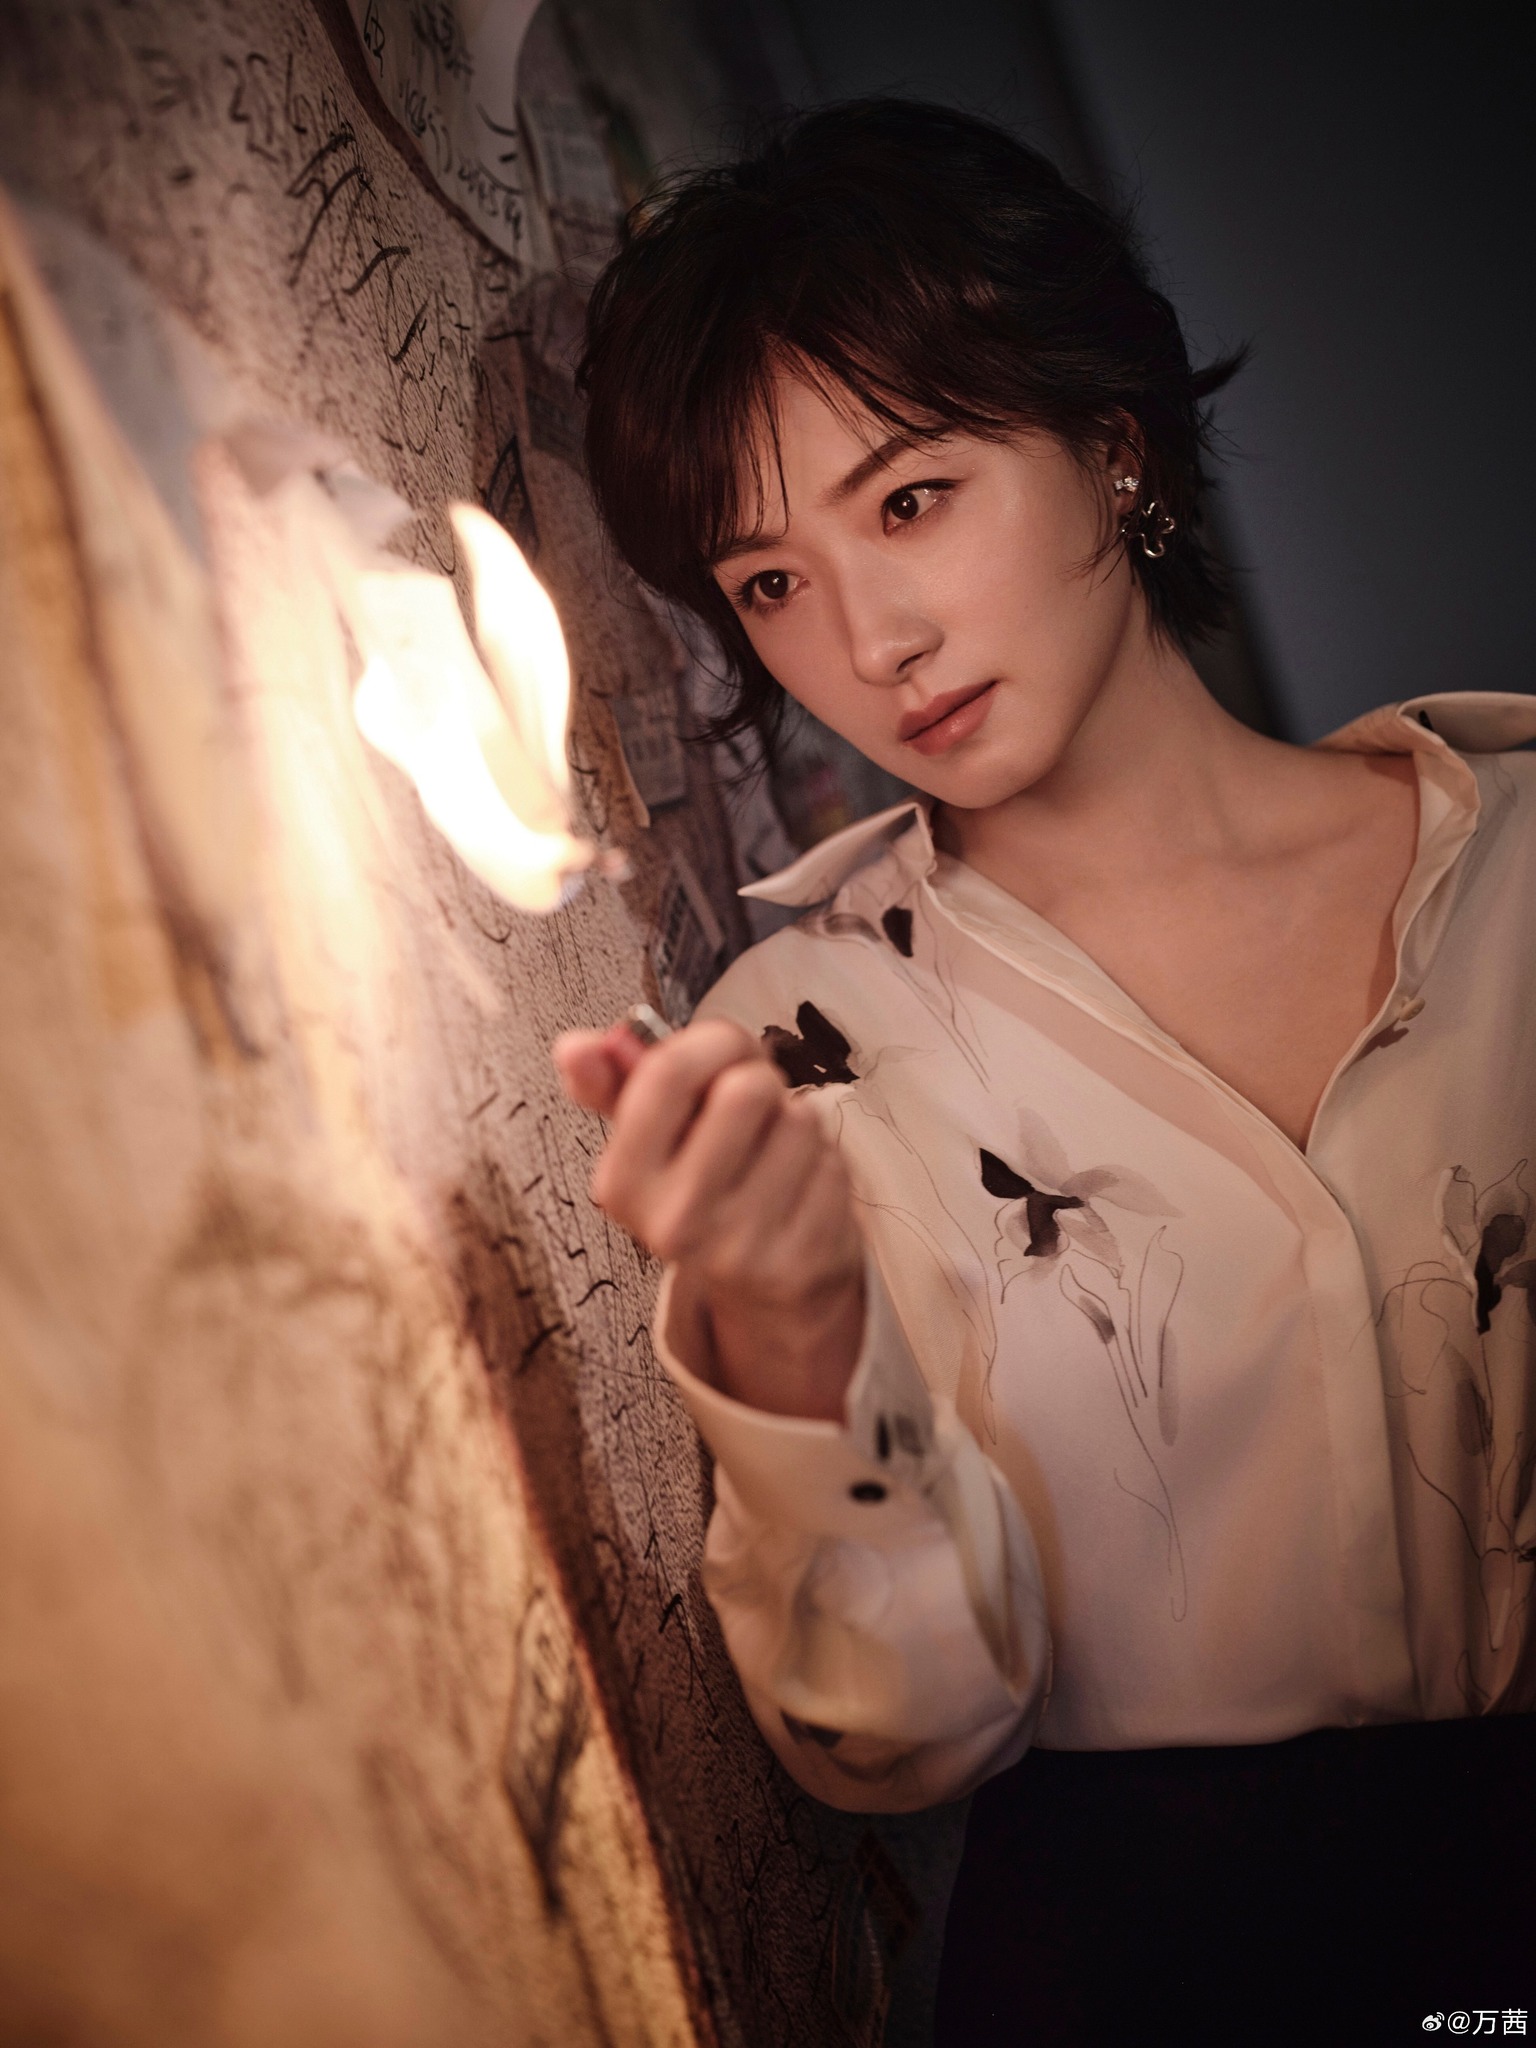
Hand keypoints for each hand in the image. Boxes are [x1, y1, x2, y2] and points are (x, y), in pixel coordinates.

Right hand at [552, 1017, 863, 1420]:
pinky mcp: (799, 1260)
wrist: (763, 1278)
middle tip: (753, 1108)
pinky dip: (825, 1162)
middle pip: (746, 1089)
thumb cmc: (704, 1178)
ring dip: (796, 1121)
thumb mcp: (649, 1132)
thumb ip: (611, 1083)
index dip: (712, 1041)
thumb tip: (573, 1047)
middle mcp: (672, 1223)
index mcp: (621, 1184)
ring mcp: (738, 1248)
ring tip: (774, 1151)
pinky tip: (800, 1187)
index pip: (668, 1071)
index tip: (724, 1050)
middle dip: (760, 1080)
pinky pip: (832, 1164)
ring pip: (800, 1120)